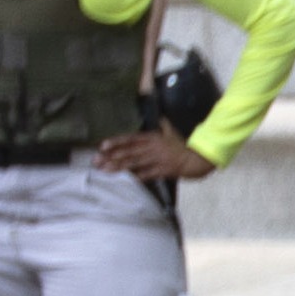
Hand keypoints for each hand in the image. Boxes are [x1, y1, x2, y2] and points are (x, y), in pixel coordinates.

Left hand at [97, 130, 216, 182]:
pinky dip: (136, 177)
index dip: (116, 142)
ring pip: (134, 163)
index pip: (130, 138)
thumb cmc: (184, 145)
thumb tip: (160, 115)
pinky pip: (147, 174)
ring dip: (118, 167)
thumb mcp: (171, 132)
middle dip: (111, 156)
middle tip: (96, 161)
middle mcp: (152, 148)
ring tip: (104, 170)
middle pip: (128, 151)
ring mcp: (157, 159)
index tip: (102, 146)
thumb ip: (163, 124)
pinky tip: (125, 180)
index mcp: (152, 138)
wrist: (199, 158)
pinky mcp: (164, 170)